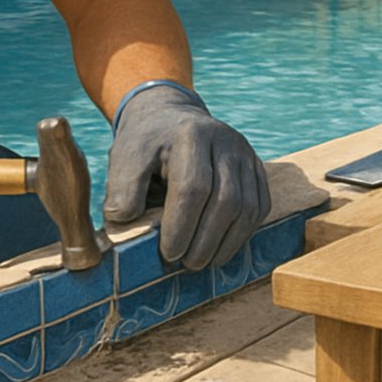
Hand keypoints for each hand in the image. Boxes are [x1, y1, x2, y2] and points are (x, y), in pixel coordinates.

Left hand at [104, 81, 270, 269]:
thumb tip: (125, 221)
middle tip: (186, 265)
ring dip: (226, 243)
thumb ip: (122, 190)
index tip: (168, 254)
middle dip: (205, 240)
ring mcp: (244, 153)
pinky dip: (242, 234)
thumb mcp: (124, 158)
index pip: (193, 187)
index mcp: (189, 134)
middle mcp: (224, 139)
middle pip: (225, 200)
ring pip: (247, 206)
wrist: (170, 117)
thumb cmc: (146, 144)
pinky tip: (221, 249)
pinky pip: (259, 206)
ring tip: (203, 262)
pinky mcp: (256, 167)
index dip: (182, 226)